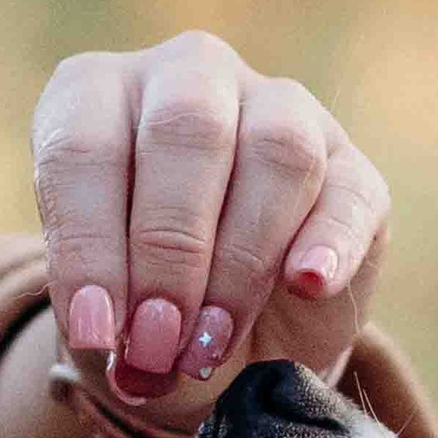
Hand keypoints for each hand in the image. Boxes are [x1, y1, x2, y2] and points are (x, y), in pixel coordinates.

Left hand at [29, 30, 388, 416]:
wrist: (227, 338)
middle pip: (188, 131)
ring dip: (242, 261)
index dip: (87, 246)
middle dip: (169, 253)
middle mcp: (188, 78)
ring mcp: (279, 110)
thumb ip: (107, 323)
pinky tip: (308, 284)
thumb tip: (138, 358)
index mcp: (99, 94)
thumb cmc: (140, 305)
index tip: (95, 332)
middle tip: (159, 343)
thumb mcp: (102, 313)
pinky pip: (348, 193)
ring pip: (277, 152)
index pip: (85, 147)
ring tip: (213, 341)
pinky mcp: (351, 170)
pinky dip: (330, 243)